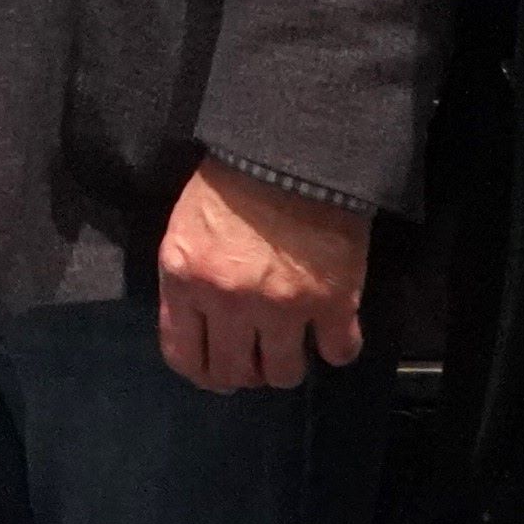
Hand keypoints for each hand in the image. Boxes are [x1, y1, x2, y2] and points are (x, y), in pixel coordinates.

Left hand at [153, 157, 373, 391]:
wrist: (292, 149)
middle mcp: (228, 302)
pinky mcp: (333, 302)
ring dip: (287, 366)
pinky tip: (333, 332)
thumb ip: (187, 281)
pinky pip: (339, 353)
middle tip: (257, 361)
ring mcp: (282, 306)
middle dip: (245, 374)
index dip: (203, 373)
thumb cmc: (232, 180)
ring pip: (284, 375)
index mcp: (185, 280)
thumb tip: (200, 327)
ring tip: (293, 346)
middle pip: (234, 373)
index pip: (184, 356)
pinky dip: (337, 348)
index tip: (217, 373)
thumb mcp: (185, 229)